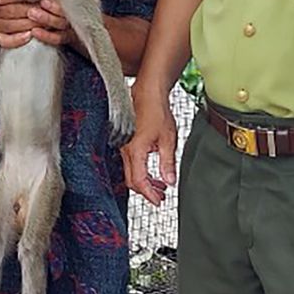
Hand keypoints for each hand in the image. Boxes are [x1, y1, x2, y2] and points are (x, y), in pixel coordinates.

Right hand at [122, 88, 176, 206]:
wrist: (147, 93)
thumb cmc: (157, 111)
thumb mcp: (168, 139)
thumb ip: (168, 162)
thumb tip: (170, 180)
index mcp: (136, 150)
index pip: (140, 181)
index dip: (149, 194)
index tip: (158, 201)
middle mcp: (125, 150)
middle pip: (132, 180)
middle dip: (146, 191)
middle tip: (160, 196)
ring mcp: (123, 146)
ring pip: (130, 172)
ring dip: (144, 181)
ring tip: (160, 185)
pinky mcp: (125, 143)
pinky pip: (129, 163)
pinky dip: (140, 171)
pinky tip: (152, 171)